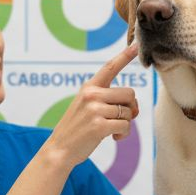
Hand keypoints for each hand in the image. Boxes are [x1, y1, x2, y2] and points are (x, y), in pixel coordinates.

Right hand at [44, 43, 140, 169]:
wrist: (59, 149)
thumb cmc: (77, 128)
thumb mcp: (86, 106)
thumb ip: (108, 100)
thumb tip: (134, 107)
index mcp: (89, 87)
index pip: (110, 67)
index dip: (124, 56)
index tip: (136, 45)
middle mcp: (92, 95)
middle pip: (129, 93)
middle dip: (130, 107)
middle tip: (121, 118)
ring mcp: (95, 110)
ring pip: (129, 112)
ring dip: (126, 123)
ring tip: (112, 130)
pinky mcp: (99, 126)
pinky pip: (125, 126)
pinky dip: (123, 134)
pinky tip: (113, 137)